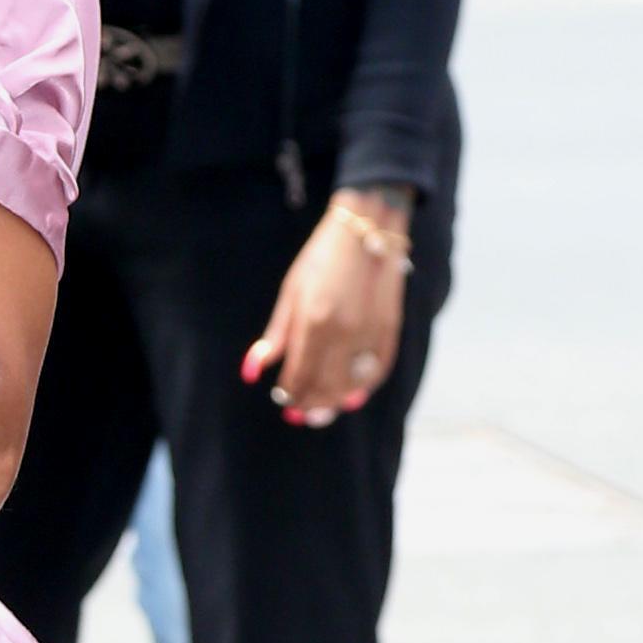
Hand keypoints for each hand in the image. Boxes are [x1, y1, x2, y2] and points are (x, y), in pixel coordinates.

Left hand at [241, 188, 413, 424]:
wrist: (369, 228)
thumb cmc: (322, 258)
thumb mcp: (292, 292)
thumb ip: (275, 336)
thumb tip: (252, 372)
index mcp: (314, 321)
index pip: (299, 375)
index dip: (290, 393)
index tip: (283, 399)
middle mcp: (344, 332)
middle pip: (324, 387)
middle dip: (310, 404)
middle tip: (299, 414)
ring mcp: (370, 333)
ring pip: (351, 385)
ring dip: (334, 403)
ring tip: (322, 412)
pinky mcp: (390, 330)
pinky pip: (376, 372)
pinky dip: (362, 388)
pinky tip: (350, 396)